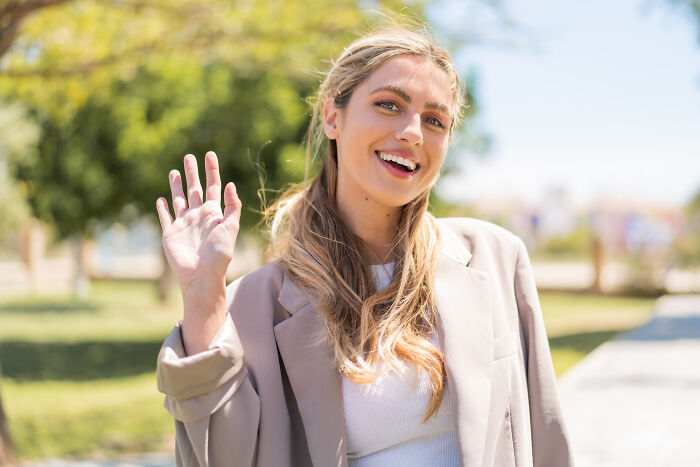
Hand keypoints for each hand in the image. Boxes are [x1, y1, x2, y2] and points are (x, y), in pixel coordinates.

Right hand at [156, 151, 241, 289]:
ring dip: (176, 186)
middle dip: (192, 172)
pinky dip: (162, 208)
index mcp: (213, 213)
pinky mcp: (171, 233)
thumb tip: (230, 184)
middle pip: (194, 189)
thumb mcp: (231, 227)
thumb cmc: (220, 254)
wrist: (202, 275)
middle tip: (189, 156)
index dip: (212, 170)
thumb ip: (232, 206)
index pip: (213, 186)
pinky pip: (165, 217)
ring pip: (179, 199)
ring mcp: (184, 224)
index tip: (210, 154)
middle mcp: (198, 216)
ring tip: (174, 171)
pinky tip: (161, 198)